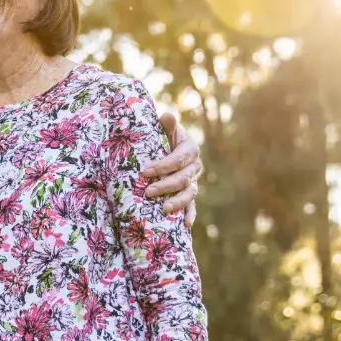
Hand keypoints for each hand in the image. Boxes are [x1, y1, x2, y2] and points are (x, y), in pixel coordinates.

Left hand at [142, 111, 201, 226]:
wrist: (163, 148)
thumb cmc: (161, 137)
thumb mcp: (164, 130)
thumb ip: (166, 124)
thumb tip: (167, 116)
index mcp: (190, 149)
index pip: (179, 158)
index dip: (164, 165)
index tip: (146, 171)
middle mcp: (194, 166)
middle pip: (183, 178)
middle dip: (166, 185)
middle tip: (149, 192)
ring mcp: (193, 181)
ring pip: (189, 194)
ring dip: (177, 202)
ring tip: (164, 209)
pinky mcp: (189, 194)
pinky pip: (192, 206)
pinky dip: (190, 215)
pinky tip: (185, 224)